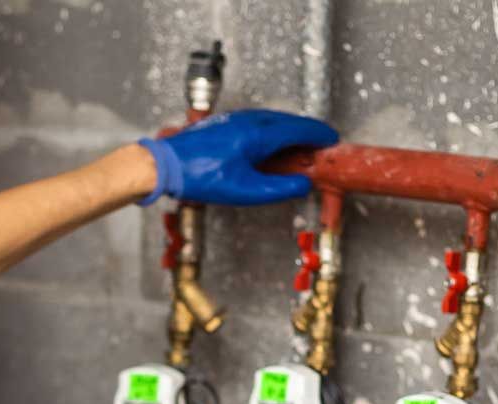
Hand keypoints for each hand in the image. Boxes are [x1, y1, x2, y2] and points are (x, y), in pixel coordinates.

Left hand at [136, 110, 338, 206]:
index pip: (300, 129)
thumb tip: (303, 185)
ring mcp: (237, 118)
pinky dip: (274, 132)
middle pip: (289, 122)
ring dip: (290, 133)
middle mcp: (250, 119)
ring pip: (273, 121)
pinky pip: (259, 123)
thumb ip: (278, 188)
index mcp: (259, 133)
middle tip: (320, 147)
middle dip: (308, 133)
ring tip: (299, 149)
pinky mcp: (226, 123)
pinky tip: (270, 147)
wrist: (165, 164)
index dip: (319, 135)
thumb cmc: (201, 177)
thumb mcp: (245, 191)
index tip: (332, 141)